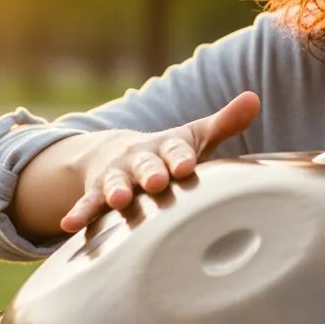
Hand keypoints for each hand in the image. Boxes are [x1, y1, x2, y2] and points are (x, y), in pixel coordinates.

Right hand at [60, 91, 260, 232]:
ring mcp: (115, 176)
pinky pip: (87, 204)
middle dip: (150, 173)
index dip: (180, 156)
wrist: (117, 153)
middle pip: (145, 165)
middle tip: (157, 182)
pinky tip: (69, 225)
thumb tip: (255, 98)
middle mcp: (139, 159)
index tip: (187, 165)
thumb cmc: (169, 153)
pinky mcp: (96, 194)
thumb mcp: (194, 138)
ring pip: (115, 183)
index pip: (176, 149)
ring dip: (116, 190)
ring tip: (118, 200)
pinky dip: (79, 213)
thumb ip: (225, 123)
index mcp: (167, 147)